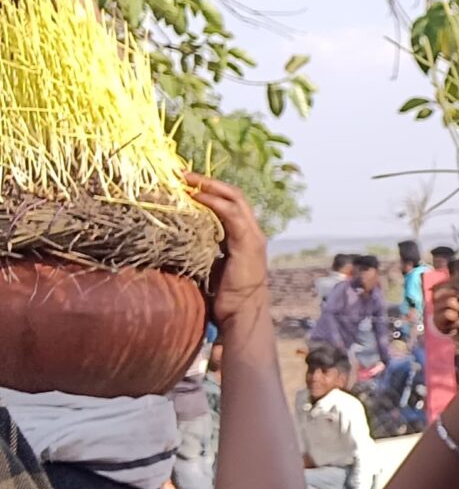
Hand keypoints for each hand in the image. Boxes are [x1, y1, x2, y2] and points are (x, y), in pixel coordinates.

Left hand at [186, 175, 269, 332]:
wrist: (242, 315)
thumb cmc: (225, 298)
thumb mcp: (212, 267)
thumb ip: (203, 251)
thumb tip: (176, 244)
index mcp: (243, 237)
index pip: (229, 203)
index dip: (209, 190)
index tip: (183, 183)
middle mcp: (252, 232)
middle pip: (234, 195)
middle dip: (208, 181)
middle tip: (181, 173)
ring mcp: (252, 237)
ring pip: (234, 199)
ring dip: (209, 186)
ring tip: (185, 179)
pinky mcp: (248, 244)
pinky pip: (231, 215)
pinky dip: (213, 202)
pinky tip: (195, 197)